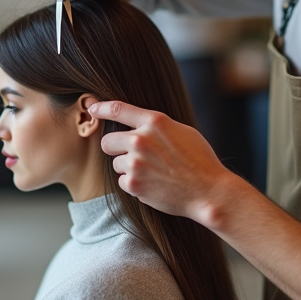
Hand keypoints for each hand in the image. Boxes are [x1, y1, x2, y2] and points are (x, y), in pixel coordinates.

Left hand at [91, 100, 237, 226]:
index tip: (92, 108)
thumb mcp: (182, 132)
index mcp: (155, 122)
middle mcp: (141, 140)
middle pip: (107, 142)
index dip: (101, 108)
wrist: (208, 191)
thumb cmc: (200, 161)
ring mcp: (135, 163)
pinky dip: (134, 185)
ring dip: (129, 169)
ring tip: (153, 173)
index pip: (118, 109)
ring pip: (116, 164)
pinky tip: (153, 185)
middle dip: (115, 148)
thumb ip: (158, 127)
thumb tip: (139, 125)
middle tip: (131, 155)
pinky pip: (122, 182)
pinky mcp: (134, 184)